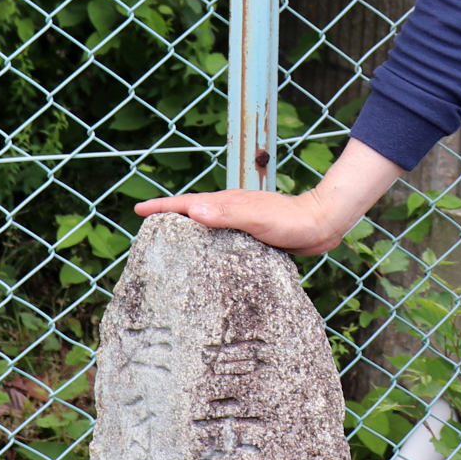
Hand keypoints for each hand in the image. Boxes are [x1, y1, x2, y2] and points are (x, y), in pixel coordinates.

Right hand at [134, 140, 404, 255]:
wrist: (322, 222)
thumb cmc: (291, 220)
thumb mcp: (257, 218)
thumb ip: (227, 214)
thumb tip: (192, 212)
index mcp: (227, 203)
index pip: (187, 204)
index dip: (162, 208)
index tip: (138, 211)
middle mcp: (231, 210)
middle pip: (193, 212)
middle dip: (169, 218)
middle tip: (147, 229)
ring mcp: (242, 221)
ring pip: (207, 225)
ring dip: (188, 230)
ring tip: (171, 244)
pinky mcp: (253, 234)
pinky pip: (223, 237)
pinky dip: (209, 242)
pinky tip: (210, 256)